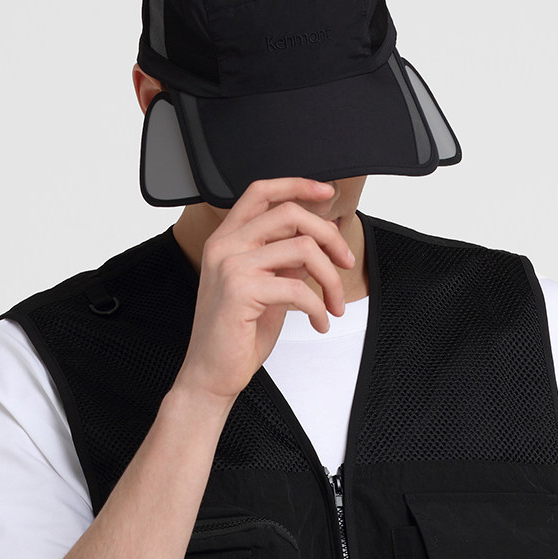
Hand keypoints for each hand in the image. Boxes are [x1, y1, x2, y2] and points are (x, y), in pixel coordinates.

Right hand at [175, 177, 354, 404]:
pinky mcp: (240, 290)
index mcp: (226, 239)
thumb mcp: (266, 287)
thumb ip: (284, 260)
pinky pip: (299, 288)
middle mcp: (224, 246)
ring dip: (330, 279)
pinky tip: (319, 323)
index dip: (297, 185)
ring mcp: (230, 265)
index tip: (327, 193)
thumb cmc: (237, 334)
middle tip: (346, 262)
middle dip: (329, 236)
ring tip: (334, 305)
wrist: (211, 373)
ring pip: (302, 249)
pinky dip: (318, 308)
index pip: (261, 192)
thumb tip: (316, 243)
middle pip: (290, 213)